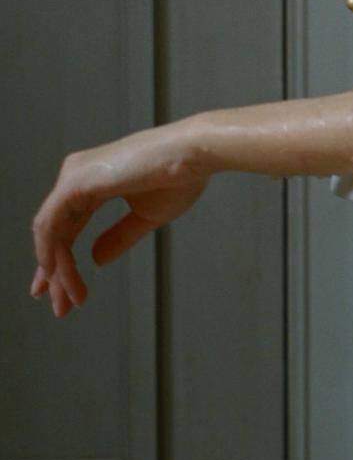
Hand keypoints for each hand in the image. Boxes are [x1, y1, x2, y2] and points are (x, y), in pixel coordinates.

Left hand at [28, 124, 211, 319]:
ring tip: (70, 298)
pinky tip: (56, 273)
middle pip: (54, 232)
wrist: (195, 154)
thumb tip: (95, 259)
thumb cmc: (180, 176)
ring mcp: (73, 177)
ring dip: (57, 270)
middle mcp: (76, 176)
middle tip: (62, 306)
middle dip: (56, 273)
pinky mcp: (75, 183)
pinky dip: (50, 251)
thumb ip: (118, 237)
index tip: (64, 291)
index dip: (63, 261)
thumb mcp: (146, 216)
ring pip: (50, 232)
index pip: (67, 227)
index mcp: (92, 181)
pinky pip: (51, 224)